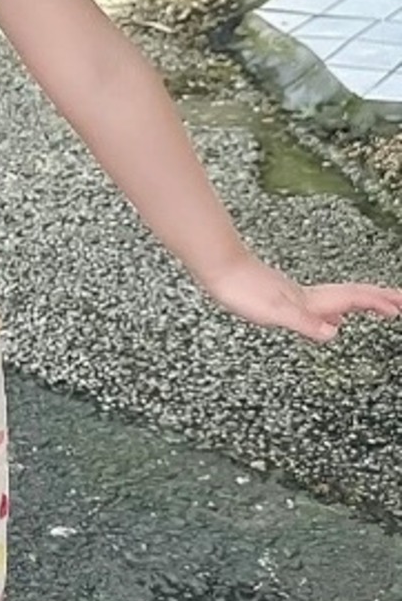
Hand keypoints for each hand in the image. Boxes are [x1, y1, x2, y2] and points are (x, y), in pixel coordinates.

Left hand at [202, 252, 401, 342]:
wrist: (218, 267)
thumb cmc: (240, 289)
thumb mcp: (273, 312)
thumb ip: (303, 322)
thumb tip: (333, 333)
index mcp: (308, 300)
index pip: (350, 300)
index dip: (375, 303)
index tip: (399, 308)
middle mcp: (304, 295)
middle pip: (349, 295)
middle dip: (378, 298)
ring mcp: (293, 294)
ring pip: (336, 296)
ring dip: (360, 301)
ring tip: (377, 307)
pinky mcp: (279, 294)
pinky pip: (318, 301)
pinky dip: (333, 308)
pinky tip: (326, 316)